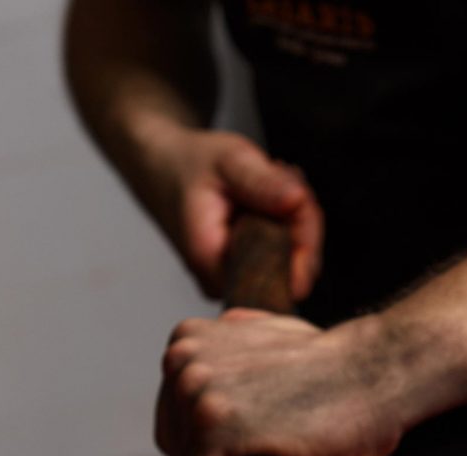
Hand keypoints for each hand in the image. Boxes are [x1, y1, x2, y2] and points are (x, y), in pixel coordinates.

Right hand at [140, 127, 323, 299]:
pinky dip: (284, 224)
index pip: (285, 273)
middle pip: (293, 269)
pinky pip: (280, 257)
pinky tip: (270, 196)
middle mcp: (221, 284)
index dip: (303, 234)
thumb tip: (297, 201)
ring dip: (293, 218)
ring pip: (291, 262)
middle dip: (300, 221)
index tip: (296, 191)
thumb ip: (262, 182)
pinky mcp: (240, 274)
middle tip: (281, 175)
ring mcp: (230, 283)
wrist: (162, 169)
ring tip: (274, 178)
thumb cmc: (191, 164)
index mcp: (213, 263)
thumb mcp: (228, 160)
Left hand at [156, 310, 404, 455]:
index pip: (174, 419)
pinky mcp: (215, 428)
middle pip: (175, 446)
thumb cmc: (334, 367)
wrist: (377, 373)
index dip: (205, 452)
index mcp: (187, 340)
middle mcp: (183, 359)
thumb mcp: (265, 340)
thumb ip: (231, 353)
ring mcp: (196, 392)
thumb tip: (210, 367)